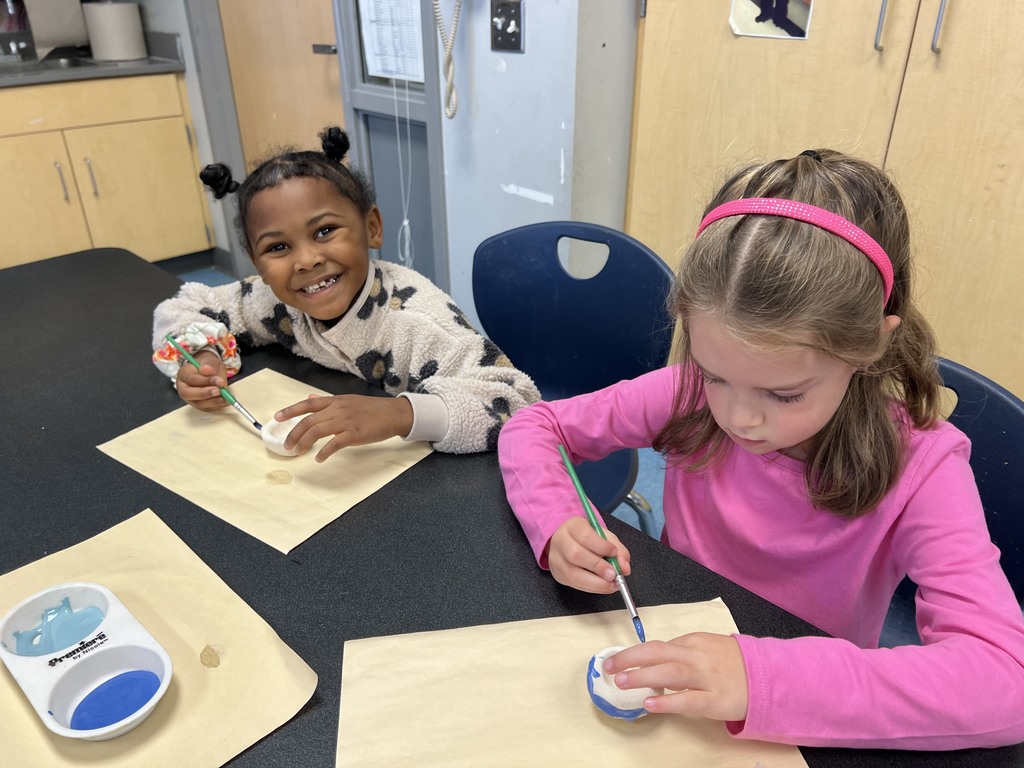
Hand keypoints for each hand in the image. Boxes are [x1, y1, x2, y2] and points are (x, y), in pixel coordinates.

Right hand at [175, 350, 229, 410]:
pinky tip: (226, 401)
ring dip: (213, 402)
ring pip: (198, 403)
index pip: (192, 379)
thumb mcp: (210, 360)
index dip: (206, 381)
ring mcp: (190, 397)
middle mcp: (183, 387)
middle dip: (205, 394)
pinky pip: (206, 408)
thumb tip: (206, 370)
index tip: (219, 381)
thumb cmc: (208, 365)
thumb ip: (209, 364)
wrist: (209, 370)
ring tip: (226, 398)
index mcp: (184, 374)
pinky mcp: (199, 404)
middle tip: (219, 391)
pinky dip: (217, 405)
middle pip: (188, 394)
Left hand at [274, 394, 413, 461]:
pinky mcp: (355, 434)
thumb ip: (328, 401)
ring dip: (304, 443)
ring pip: (317, 432)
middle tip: (287, 445)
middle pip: (309, 421)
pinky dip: (324, 452)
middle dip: (294, 434)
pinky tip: (319, 458)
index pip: (308, 404)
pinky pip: (334, 444)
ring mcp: (346, 421)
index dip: (291, 410)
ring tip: (298, 452)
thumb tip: (309, 398)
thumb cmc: (372, 409)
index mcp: (335, 401)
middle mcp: (337, 409)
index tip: (277, 417)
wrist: (393, 413)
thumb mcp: (348, 400)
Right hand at [545, 516, 631, 593]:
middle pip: (576, 555)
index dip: (601, 546)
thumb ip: (617, 549)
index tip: (614, 553)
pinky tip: (603, 586)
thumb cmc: (588, 537)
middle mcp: (560, 542)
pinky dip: (592, 588)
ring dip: (596, 583)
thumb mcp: (604, 536)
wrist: (566, 541)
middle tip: (614, 574)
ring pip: (573, 574)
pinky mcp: (558, 575)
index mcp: (573, 526)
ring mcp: (557, 560)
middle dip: (598, 567)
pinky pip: (575, 585)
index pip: (585, 535)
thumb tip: (625, 569)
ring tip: (612, 584)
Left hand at [602, 633, 747, 721]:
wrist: (768, 678)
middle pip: (659, 652)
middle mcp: (698, 657)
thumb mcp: (707, 649)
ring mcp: (707, 678)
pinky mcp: (715, 700)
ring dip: (642, 675)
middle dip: (630, 658)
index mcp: (694, 642)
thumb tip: (653, 659)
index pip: (658, 646)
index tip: (616, 661)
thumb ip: (682, 653)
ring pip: (670, 672)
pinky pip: (688, 699)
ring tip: (621, 681)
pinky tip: (650, 703)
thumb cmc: (733, 664)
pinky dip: (667, 701)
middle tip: (608, 666)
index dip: (634, 654)